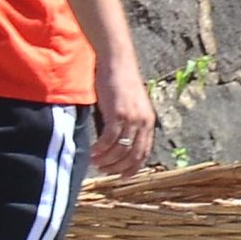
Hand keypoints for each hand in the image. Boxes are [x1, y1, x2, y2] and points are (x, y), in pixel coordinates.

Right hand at [91, 62, 156, 177]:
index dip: (133, 168)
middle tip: (104, 171)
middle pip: (133, 155)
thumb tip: (117, 142)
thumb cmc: (119, 83)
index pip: (144, 152)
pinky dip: (100, 149)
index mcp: (149, 122)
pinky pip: (109, 139)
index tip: (122, 177)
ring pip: (120, 149)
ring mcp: (132, 119)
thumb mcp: (129, 106)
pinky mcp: (118, 114)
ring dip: (106, 160)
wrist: (117, 63)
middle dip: (118, 167)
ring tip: (95, 163)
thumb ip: (128, 123)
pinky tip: (92, 152)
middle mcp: (143, 122)